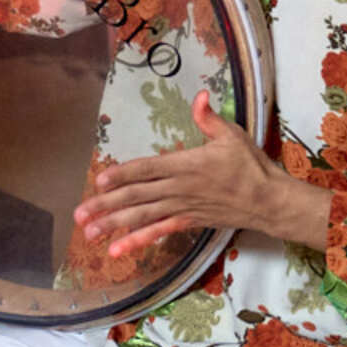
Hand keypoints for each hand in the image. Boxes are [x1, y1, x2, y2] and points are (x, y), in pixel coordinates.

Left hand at [73, 91, 328, 256]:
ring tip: (89, 234)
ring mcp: (181, 208)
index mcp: (186, 164)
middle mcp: (179, 188)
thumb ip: (209, 118)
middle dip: (106, 206)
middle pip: (137, 197)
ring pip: (142, 217)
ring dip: (114, 226)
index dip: (123, 175)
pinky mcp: (187, 222)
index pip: (148, 169)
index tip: (100, 180)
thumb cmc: (249, 165)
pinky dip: (137, 241)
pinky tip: (117, 250)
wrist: (267, 201)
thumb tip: (199, 95)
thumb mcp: (231, 135)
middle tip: (79, 215)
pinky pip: (159, 233)